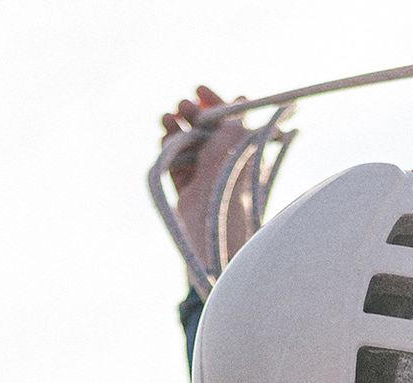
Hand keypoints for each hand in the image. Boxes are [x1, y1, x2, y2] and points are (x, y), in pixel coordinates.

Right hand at [159, 84, 258, 284]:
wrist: (215, 262)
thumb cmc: (227, 212)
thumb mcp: (228, 163)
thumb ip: (231, 131)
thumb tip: (241, 103)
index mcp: (249, 164)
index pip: (236, 125)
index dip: (219, 105)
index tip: (201, 90)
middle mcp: (231, 174)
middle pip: (212, 135)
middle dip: (195, 116)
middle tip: (182, 103)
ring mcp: (210, 188)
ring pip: (193, 151)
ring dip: (179, 131)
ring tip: (166, 118)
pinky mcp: (191, 202)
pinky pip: (179, 170)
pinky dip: (170, 152)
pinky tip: (162, 138)